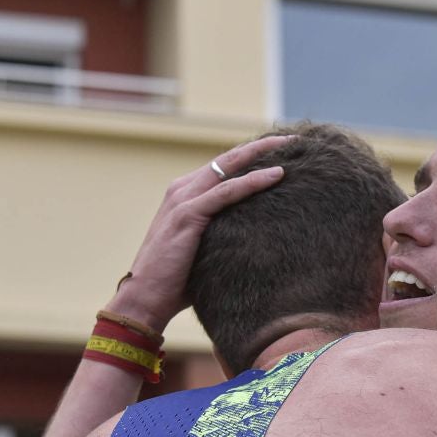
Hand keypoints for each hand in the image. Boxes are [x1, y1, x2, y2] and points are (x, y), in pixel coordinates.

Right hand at [109, 134, 294, 331]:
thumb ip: (222, 236)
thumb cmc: (175, 282)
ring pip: (229, 166)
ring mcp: (183, 200)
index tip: (279, 151)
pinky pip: (227, 191)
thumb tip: (254, 243)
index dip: (250, 157)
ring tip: (291, 145)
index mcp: (184, 195)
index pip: (222, 167)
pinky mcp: (188, 215)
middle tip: (291, 139)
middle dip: (261, 146)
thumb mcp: (203, 250)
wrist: (145, 298)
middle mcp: (181, 190)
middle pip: (228, 158)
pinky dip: (253, 181)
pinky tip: (277, 174)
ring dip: (261, 154)